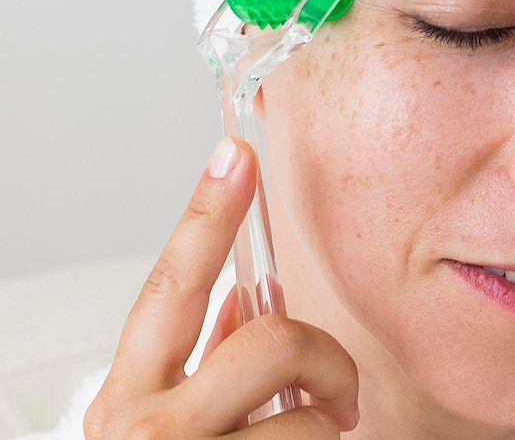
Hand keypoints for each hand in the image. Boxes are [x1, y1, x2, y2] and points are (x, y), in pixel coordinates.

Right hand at [84, 137, 358, 438]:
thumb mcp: (171, 419)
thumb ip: (204, 359)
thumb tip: (239, 303)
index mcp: (129, 388)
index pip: (172, 282)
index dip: (207, 213)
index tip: (235, 153)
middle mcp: (144, 424)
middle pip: (266, 338)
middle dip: (321, 351)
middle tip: (334, 382)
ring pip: (304, 402)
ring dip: (327, 410)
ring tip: (320, 428)